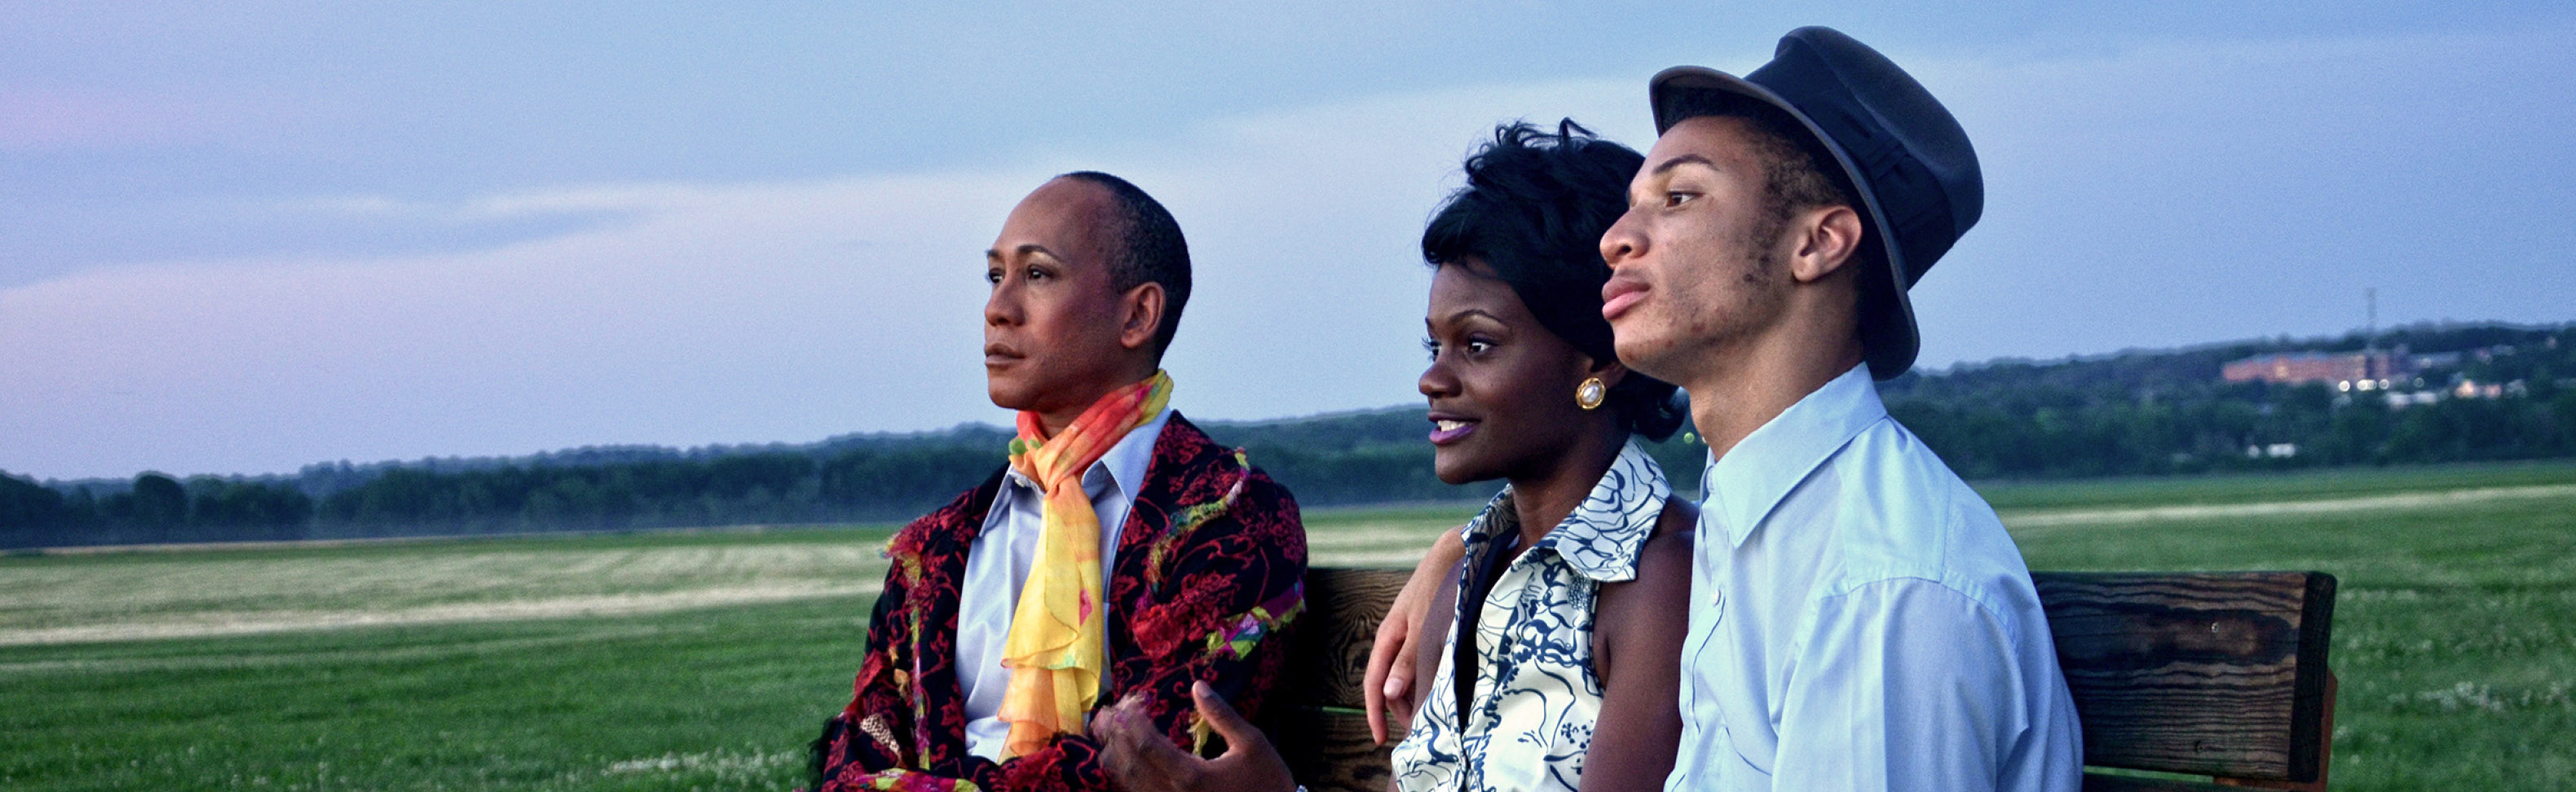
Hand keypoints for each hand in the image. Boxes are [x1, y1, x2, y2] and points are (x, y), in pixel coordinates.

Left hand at [1098, 681, 1294, 791]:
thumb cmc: (1268, 782)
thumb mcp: (1251, 743)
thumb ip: (1221, 714)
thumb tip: (1198, 685)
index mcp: (1191, 776)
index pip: (1148, 745)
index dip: (1132, 722)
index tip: (1129, 702)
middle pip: (1130, 765)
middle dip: (1114, 737)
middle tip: (1107, 714)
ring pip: (1130, 785)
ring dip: (1114, 757)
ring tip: (1107, 734)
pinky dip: (1126, 779)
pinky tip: (1123, 763)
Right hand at [1363, 525, 1463, 743]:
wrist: (1454, 556)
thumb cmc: (1437, 589)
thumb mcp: (1423, 629)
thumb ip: (1407, 661)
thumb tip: (1388, 694)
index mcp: (1387, 639)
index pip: (1374, 685)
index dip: (1375, 714)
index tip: (1380, 740)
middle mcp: (1394, 640)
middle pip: (1389, 684)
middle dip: (1399, 710)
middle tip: (1419, 731)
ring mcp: (1409, 636)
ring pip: (1404, 676)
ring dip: (1413, 696)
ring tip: (1430, 715)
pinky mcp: (1424, 633)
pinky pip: (1418, 664)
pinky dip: (1425, 680)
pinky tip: (1438, 689)